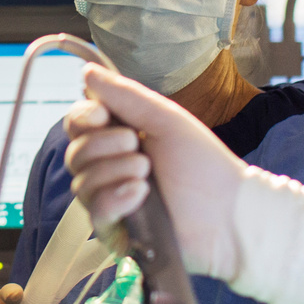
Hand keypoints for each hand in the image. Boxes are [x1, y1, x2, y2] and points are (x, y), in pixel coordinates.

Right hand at [62, 66, 249, 279]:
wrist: (227, 212)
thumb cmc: (203, 165)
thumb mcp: (165, 120)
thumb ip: (124, 96)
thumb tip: (87, 71)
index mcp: (121, 137)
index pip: (78, 125)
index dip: (82, 118)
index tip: (102, 115)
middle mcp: (111, 168)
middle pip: (75, 153)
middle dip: (104, 145)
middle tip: (138, 146)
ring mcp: (112, 200)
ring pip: (81, 184)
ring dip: (114, 172)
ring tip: (147, 174)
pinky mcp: (117, 231)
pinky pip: (96, 212)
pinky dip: (115, 199)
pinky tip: (140, 195)